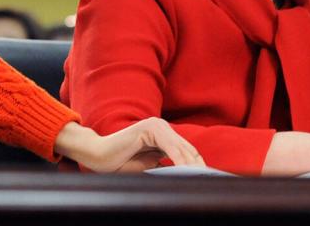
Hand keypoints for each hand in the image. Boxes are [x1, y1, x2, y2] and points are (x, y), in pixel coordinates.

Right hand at [53, 119, 203, 172]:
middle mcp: (161, 126)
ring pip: (181, 148)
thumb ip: (167, 166)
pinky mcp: (149, 129)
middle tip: (211, 184)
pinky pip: (170, 147)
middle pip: (188, 149)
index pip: (188, 152)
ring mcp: (156, 125)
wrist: (98, 157)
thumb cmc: (121, 163)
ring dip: (193, 166)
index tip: (209, 183)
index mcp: (163, 134)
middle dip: (200, 168)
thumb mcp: (150, 166)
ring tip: (201, 181)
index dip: (199, 167)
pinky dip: (179, 160)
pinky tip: (187, 171)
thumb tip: (188, 177)